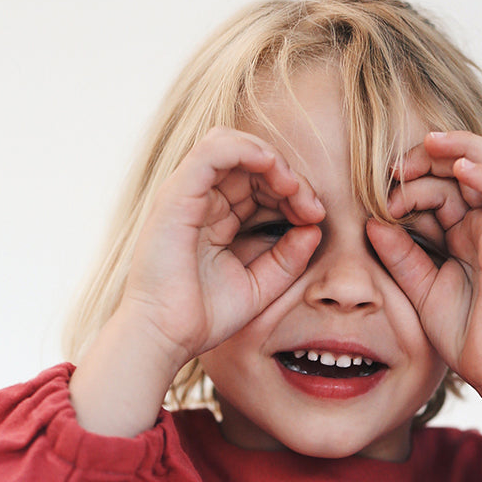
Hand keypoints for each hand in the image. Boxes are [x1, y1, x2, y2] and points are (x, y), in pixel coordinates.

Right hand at [120, 127, 324, 368]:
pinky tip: (274, 170)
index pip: (258, 185)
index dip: (292, 193)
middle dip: (288, 178)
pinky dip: (247, 149)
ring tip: (294, 187)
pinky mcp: (178, 192)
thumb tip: (315, 229)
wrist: (166, 334)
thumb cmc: (204, 316)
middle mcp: (200, 200)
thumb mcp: (259, 287)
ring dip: (271, 160)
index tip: (315, 218)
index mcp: (216, 219)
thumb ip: (287, 259)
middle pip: (250, 163)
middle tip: (312, 208)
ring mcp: (187, 193)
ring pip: (233, 146)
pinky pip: (214, 150)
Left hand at [365, 132, 481, 404]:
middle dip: (430, 157)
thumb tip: (372, 223)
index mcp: (464, 233)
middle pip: (464, 167)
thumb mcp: (420, 288)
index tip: (380, 192)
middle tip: (396, 167)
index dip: (412, 180)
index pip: (441, 187)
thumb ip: (400, 256)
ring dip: (462, 147)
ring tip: (430, 144)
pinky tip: (459, 166)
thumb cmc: (463, 334)